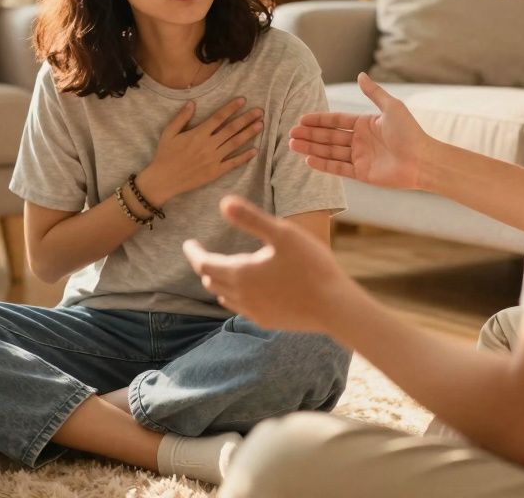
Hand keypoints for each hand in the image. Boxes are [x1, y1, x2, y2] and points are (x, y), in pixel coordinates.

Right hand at [141, 97, 263, 202]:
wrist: (164, 180)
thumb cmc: (164, 155)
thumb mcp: (168, 133)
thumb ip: (181, 117)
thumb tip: (192, 103)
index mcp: (198, 134)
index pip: (219, 117)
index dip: (231, 108)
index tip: (243, 100)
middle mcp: (208, 145)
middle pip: (231, 129)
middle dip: (246, 119)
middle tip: (260, 111)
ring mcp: (213, 159)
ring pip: (235, 144)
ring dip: (249, 134)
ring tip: (260, 125)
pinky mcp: (215, 172)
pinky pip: (233, 163)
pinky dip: (244, 157)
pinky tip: (255, 150)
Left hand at [182, 196, 361, 331]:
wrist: (335, 307)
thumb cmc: (311, 266)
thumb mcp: (282, 233)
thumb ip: (251, 218)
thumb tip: (223, 203)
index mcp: (241, 272)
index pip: (204, 264)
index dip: (193, 253)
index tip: (188, 243)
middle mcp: (242, 296)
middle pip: (212, 280)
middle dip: (205, 266)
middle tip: (202, 254)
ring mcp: (254, 312)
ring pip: (225, 296)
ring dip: (219, 282)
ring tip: (221, 271)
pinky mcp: (268, 321)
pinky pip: (241, 308)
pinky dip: (235, 296)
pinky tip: (246, 292)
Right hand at [289, 72, 430, 189]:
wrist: (423, 160)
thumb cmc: (410, 132)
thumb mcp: (391, 108)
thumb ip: (373, 93)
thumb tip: (360, 74)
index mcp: (365, 124)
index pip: (336, 121)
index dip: (319, 120)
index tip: (301, 119)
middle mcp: (360, 141)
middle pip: (329, 137)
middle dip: (310, 135)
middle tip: (290, 133)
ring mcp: (360, 157)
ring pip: (330, 152)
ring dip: (311, 148)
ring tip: (292, 145)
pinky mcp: (362, 173)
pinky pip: (338, 168)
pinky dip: (323, 165)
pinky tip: (308, 159)